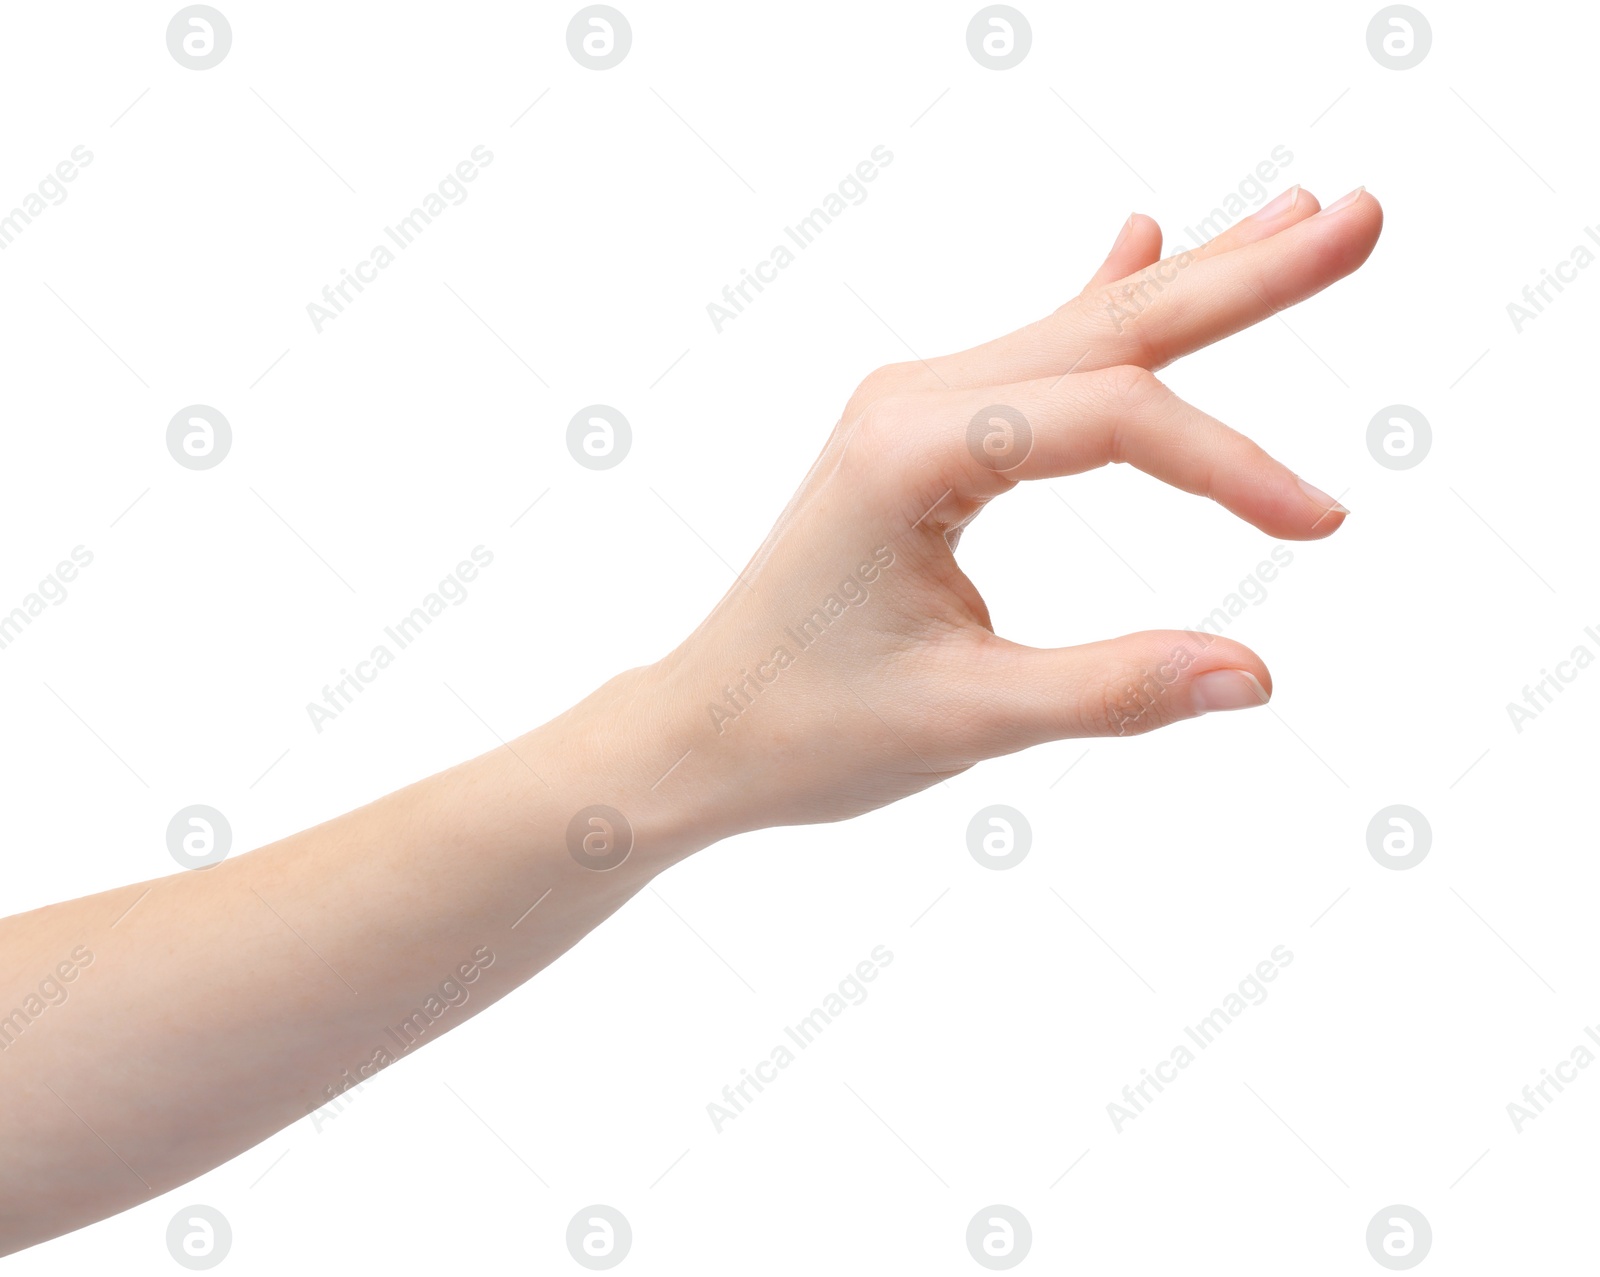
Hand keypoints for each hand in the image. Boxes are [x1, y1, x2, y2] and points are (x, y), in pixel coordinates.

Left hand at [600, 186, 1381, 844]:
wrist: (702, 728)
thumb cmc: (805, 728)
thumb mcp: (963, 722)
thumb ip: (1108, 693)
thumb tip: (1257, 676)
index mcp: (913, 453)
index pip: (1115, 422)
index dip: (1231, 466)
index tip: (1323, 523)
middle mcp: (912, 402)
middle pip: (1108, 328)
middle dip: (1242, 280)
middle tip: (1359, 217)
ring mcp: (912, 409)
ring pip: (1081, 332)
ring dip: (1192, 283)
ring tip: (1297, 216)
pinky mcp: (919, 436)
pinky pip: (1033, 357)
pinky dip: (1100, 304)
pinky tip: (1140, 238)